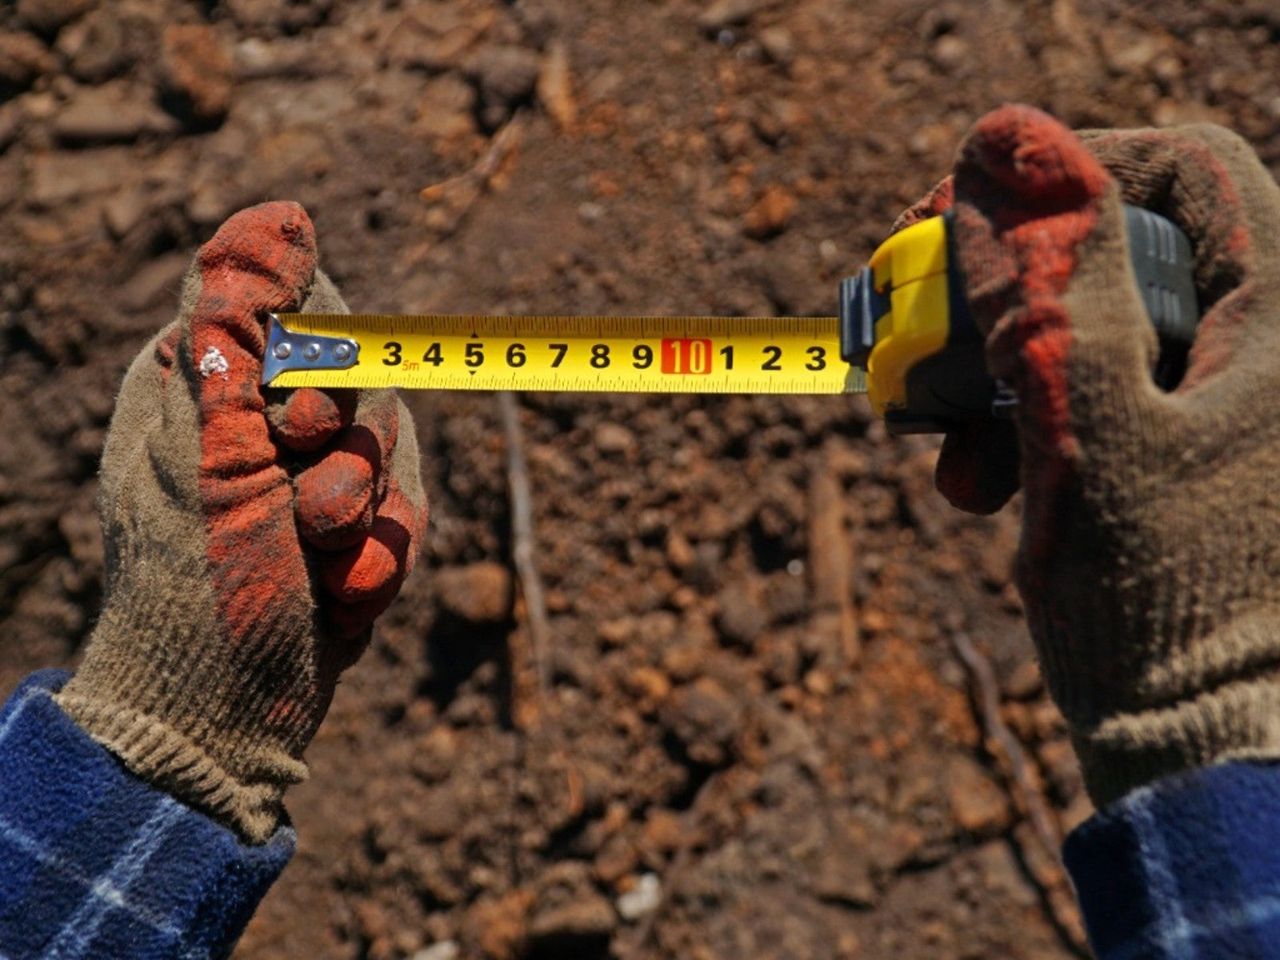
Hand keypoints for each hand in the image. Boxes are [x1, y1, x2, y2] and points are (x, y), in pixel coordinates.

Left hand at [56, 202, 427, 841]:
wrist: (221, 717)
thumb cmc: (201, 583)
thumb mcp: (215, 444)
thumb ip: (244, 325)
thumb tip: (279, 213)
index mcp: (203, 377)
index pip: (304, 309)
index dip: (326, 361)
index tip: (297, 423)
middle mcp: (252, 419)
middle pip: (366, 380)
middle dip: (354, 457)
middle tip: (312, 512)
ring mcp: (301, 479)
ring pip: (395, 450)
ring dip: (371, 519)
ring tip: (326, 568)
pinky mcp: (342, 533)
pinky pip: (403, 514)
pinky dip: (381, 563)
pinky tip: (342, 601)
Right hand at [906, 105, 1279, 805]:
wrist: (1189, 744)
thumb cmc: (1159, 607)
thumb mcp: (1086, 432)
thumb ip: (1053, 284)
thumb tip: (1003, 146)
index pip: (1183, 167)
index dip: (1065, 172)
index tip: (959, 220)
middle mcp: (1259, 346)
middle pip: (1118, 246)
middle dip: (1002, 290)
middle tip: (916, 325)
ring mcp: (1214, 400)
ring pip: (1083, 325)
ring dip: (990, 370)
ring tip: (937, 443)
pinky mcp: (1167, 447)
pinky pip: (1077, 394)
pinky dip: (1012, 424)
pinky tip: (972, 486)